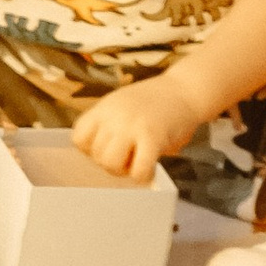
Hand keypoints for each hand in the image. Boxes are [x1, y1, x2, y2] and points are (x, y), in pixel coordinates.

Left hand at [73, 70, 201, 184]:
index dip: (91, 149)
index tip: (109, 148)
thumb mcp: (123, 104)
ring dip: (125, 170)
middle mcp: (114, 116)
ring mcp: (133, 126)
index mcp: (104, 108)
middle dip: (111, 162)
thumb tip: (99, 156)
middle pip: (96, 155)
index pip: (79, 137)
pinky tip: (151, 169)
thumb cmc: (156, 102)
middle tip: (129, 157)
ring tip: (138, 162)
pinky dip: (143, 176)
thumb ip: (109, 123)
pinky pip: (138, 170)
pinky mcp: (153, 138)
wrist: (186, 89)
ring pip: (111, 164)